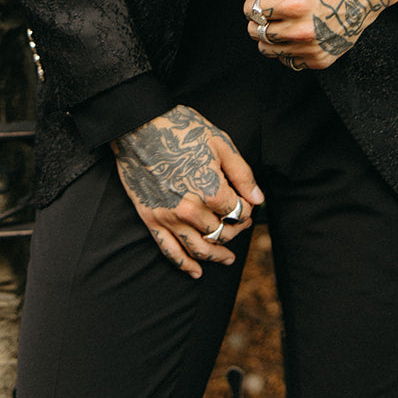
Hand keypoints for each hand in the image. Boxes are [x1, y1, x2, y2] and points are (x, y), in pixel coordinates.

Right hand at [111, 104, 263, 278]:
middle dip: (234, 231)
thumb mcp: (220, 144)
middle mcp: (191, 211)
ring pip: (199, 249)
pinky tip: (196, 272)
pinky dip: (184, 265)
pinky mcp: (151, 219)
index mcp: (210, 191)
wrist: (139, 125)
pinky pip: (170, 251)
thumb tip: (258, 200)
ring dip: (216, 256)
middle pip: (221, 232)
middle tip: (240, 225)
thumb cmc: (183, 129)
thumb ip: (242, 174)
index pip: (238, 213)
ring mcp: (169, 217)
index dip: (247, 211)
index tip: (248, 206)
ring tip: (228, 259)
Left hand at [233, 0, 397, 70]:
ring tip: (291, 15)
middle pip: (255, 32)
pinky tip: (301, 28)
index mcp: (293, 3)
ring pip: (267, 49)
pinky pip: (286, 60)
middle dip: (262, 15)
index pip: (250, 10)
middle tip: (283, 1)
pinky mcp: (320, 60)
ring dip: (272, 32)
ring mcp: (311, 48)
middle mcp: (302, 31)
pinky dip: (288, 47)